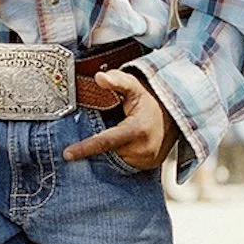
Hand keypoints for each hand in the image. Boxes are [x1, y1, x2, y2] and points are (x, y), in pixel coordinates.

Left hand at [62, 71, 182, 170]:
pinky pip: (126, 162)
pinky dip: (120, 154)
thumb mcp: (135, 86)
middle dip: (98, 145)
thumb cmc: (151, 99)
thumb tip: (99, 77)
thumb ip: (117, 81)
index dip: (85, 148)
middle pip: (108, 152)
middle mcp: (144, 149)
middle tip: (105, 126)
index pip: (105, 141)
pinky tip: (126, 142)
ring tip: (120, 131)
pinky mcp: (149, 166)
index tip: (67, 154)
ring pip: (116, 158)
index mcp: (137, 130)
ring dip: (111, 150)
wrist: (177, 114)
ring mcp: (147, 160)